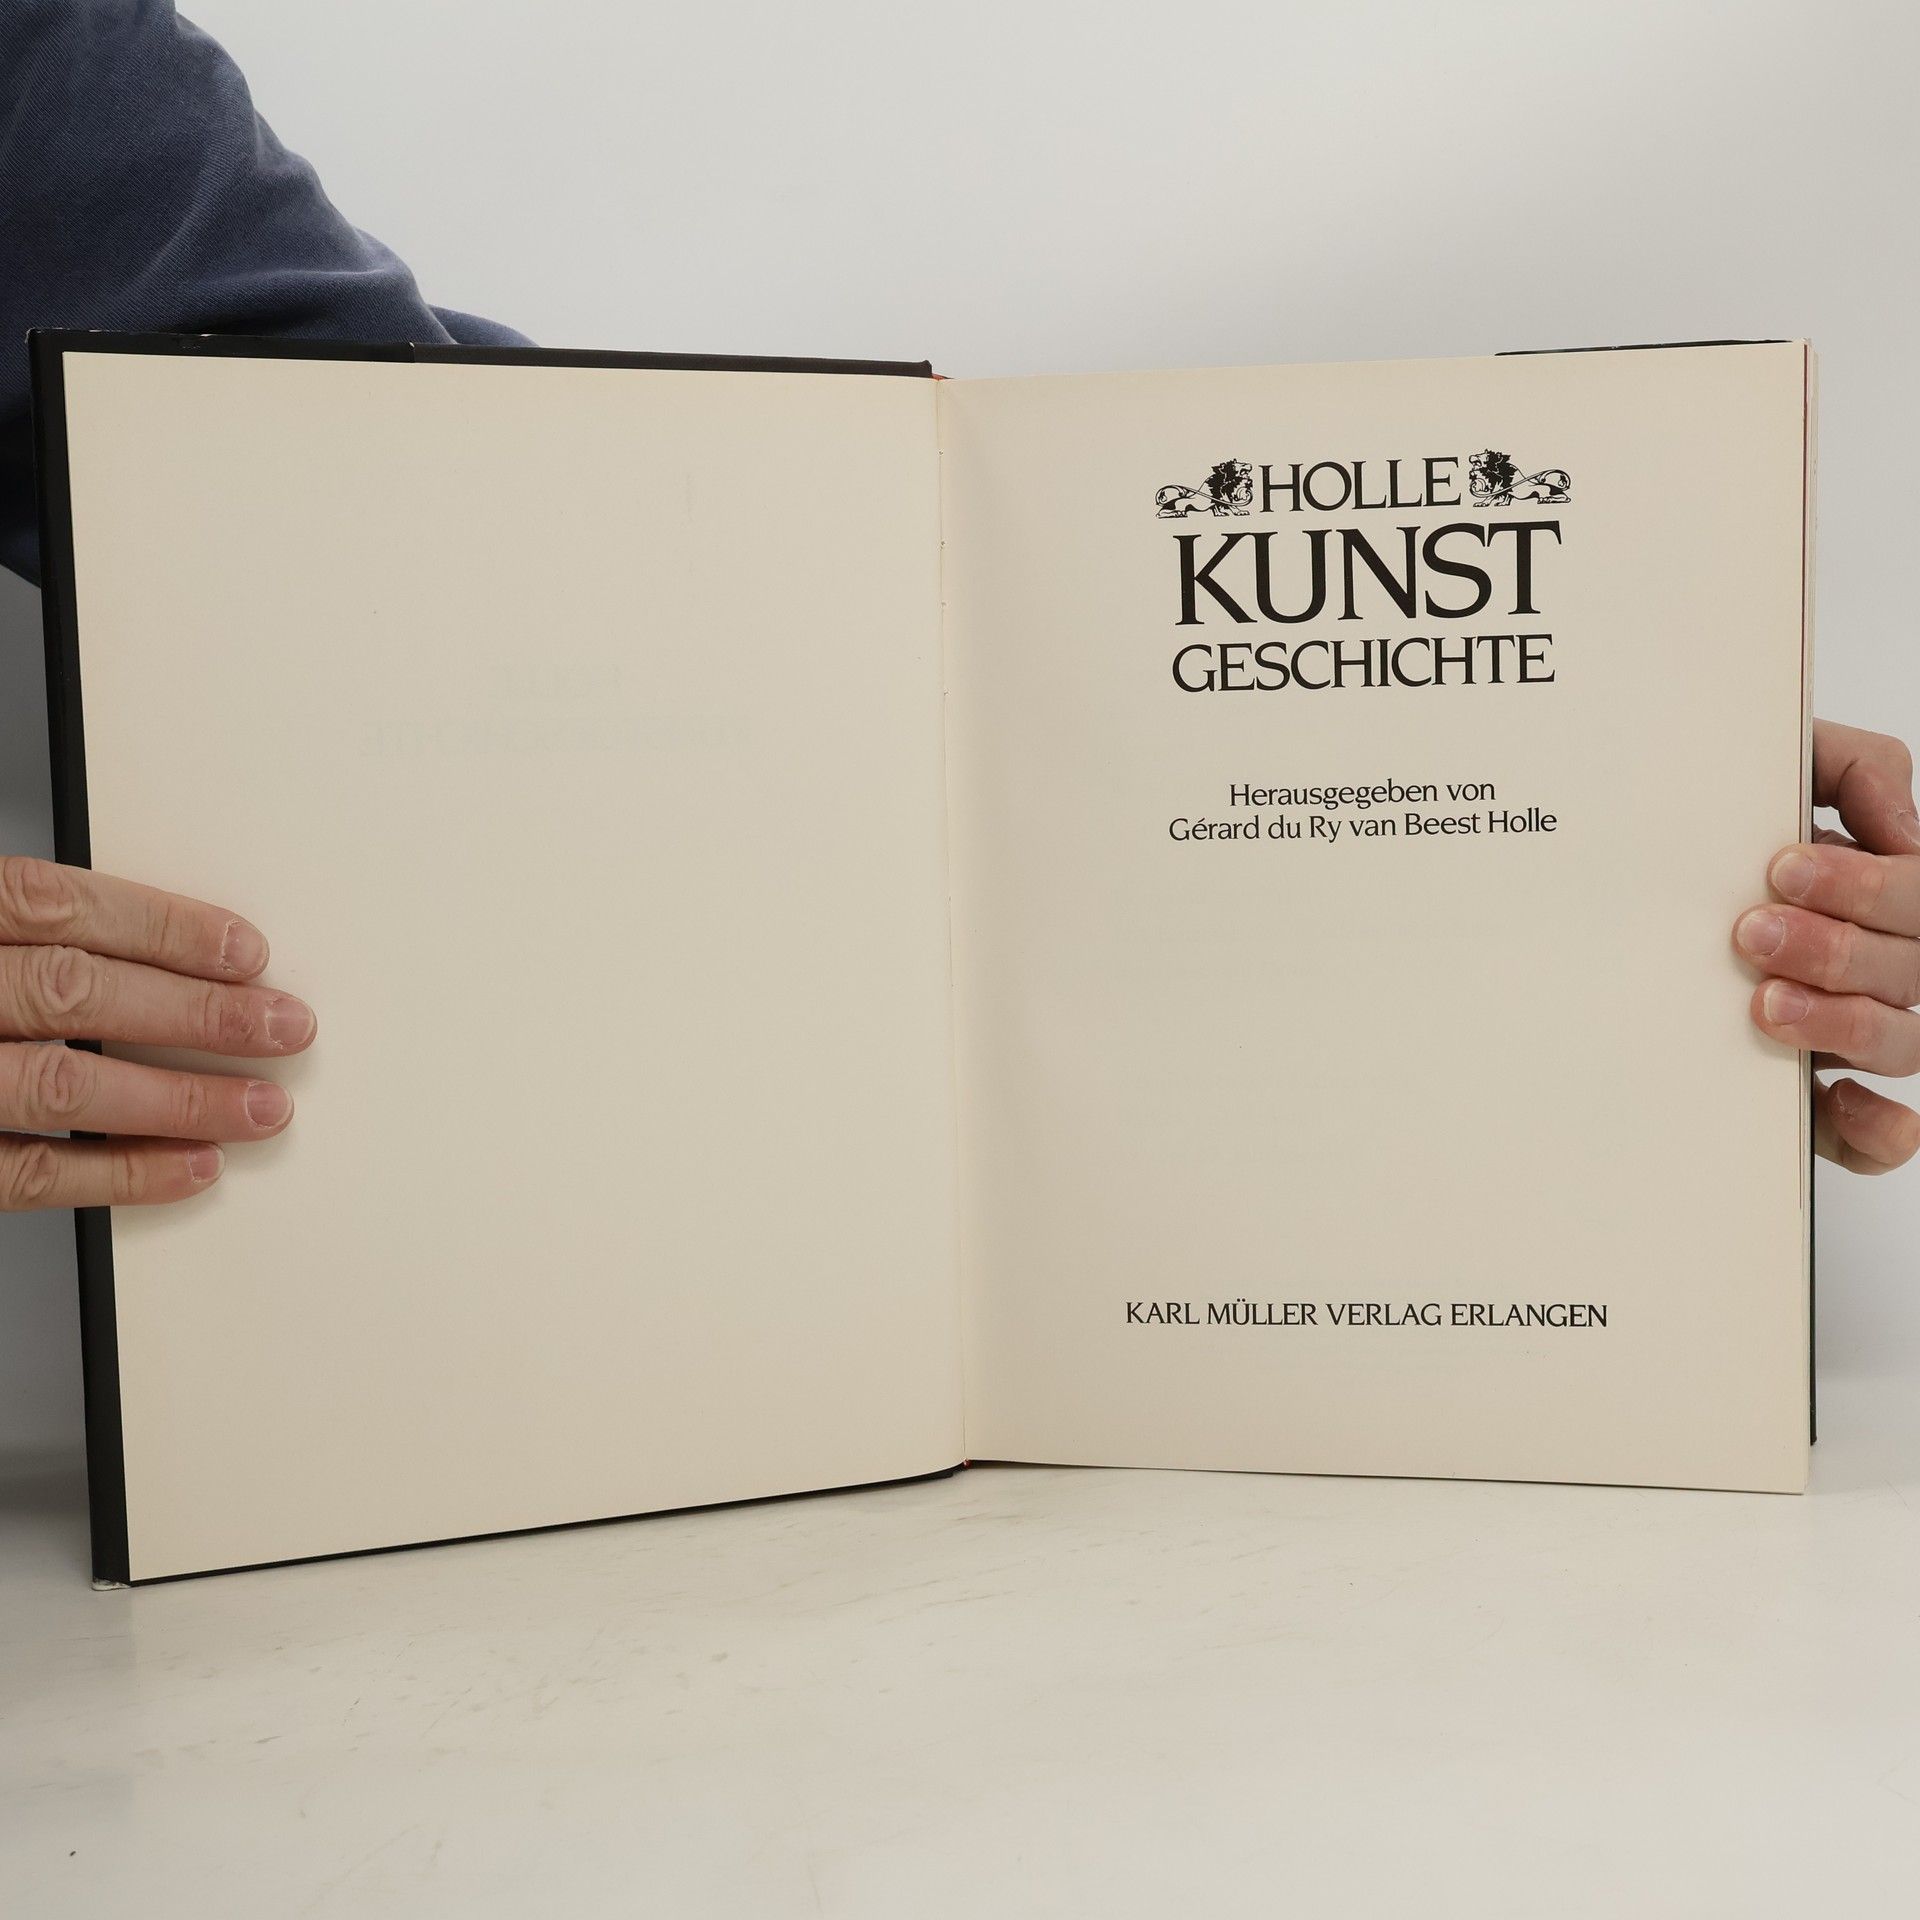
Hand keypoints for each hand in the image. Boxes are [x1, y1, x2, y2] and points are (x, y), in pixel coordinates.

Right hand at [0, 857, 313, 1209]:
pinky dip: (120, 1174)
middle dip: (195, 1014)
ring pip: (59, 1086)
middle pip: (72, 993)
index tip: (246, 950)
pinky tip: (190, 1168)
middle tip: (286, 1027)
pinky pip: (27, 1172)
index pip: (55, 906)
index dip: (162, 927)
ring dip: (176, 1100)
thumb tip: (150, 947)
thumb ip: (11, 929)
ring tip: (262, 1106)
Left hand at [1736, 719, 1919, 1172]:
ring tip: (1764, 1004)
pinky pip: (1872, 1130)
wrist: (1623, 880)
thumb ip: (1848, 766)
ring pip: (1900, 1042)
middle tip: (1751, 931)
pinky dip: (1873, 1129)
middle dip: (1836, 949)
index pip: (1913, 897)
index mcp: (1876, 892)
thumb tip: (1897, 822)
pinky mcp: (1816, 1095)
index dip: (1867, 886)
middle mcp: (1874, 961)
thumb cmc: (1712, 826)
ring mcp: (1851, 1027)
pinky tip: (1846, 1105)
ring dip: (1843, 1024)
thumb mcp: (1773, 768)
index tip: (1781, 868)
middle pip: (1910, 969)